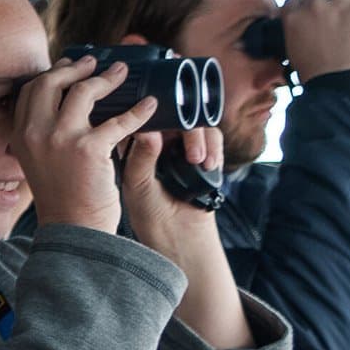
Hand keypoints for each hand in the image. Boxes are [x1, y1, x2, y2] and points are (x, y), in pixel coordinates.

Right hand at [11, 54, 149, 232]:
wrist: (73, 232)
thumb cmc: (63, 200)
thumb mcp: (40, 162)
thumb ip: (45, 135)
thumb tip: (68, 106)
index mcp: (22, 137)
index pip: (31, 91)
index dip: (53, 74)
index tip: (70, 68)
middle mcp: (36, 134)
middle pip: (51, 82)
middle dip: (76, 68)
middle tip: (96, 64)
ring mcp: (61, 140)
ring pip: (83, 91)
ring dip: (107, 79)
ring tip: (123, 74)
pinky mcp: (89, 149)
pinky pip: (119, 120)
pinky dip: (139, 111)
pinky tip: (150, 106)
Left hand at [118, 123, 253, 348]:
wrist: (178, 237)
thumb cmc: (151, 215)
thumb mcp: (138, 186)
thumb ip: (141, 157)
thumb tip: (149, 129)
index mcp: (135, 147)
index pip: (143, 116)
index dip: (151, 112)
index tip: (160, 115)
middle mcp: (159, 142)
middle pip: (173, 115)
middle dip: (183, 126)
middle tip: (185, 148)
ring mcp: (182, 146)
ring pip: (195, 123)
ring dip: (200, 139)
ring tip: (198, 161)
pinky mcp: (203, 152)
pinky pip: (213, 136)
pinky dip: (214, 146)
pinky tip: (209, 164)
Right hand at [280, 0, 349, 82]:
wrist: (338, 90)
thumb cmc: (318, 82)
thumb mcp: (296, 58)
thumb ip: (297, 41)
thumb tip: (300, 38)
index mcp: (294, 20)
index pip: (294, 0)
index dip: (303, 3)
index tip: (311, 9)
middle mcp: (315, 8)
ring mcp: (340, 7)